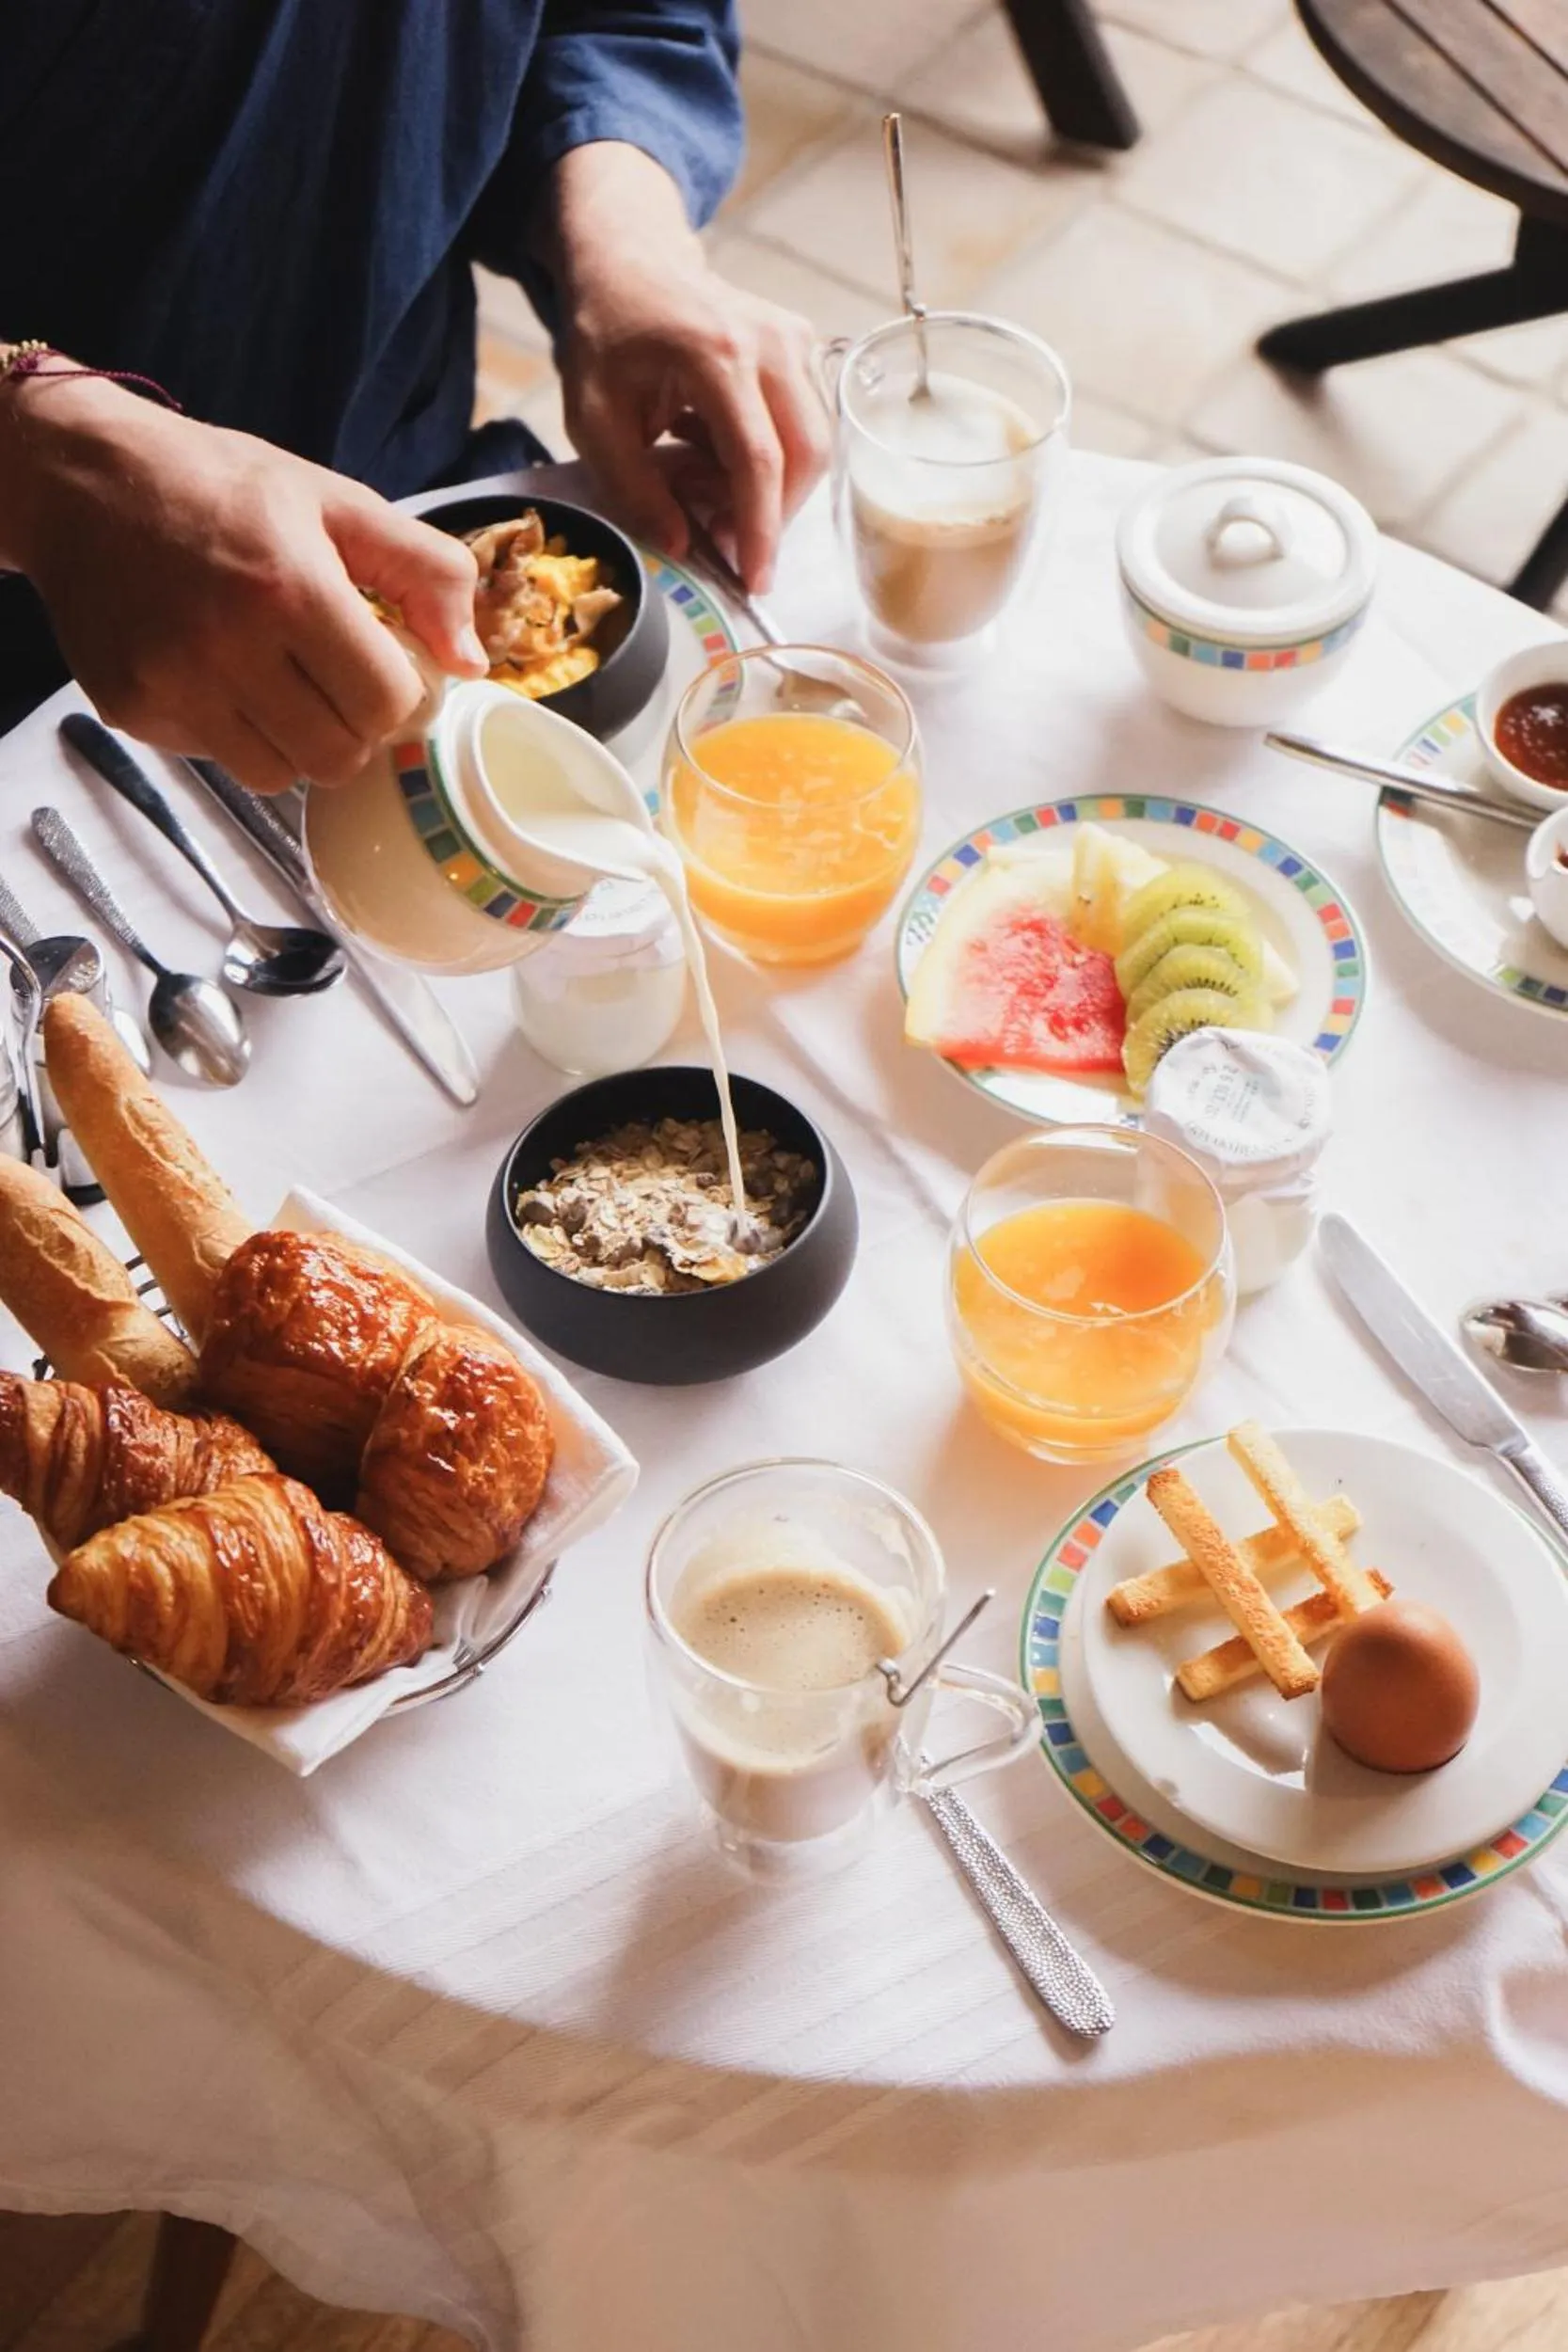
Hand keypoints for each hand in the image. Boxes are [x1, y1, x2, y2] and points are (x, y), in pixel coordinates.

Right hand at [0, 376, 487, 791]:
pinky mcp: (133, 710)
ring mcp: (173, 686)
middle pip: (337, 756)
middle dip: (354, 726)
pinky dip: (237, 734)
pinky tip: (223, 676)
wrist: (82, 481)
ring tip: (283, 682)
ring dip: (298, 741)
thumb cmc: (218, 486)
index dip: (402, 696)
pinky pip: (219, 760)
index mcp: (290, 589)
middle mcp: (226, 647)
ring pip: (280, 776)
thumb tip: (470, 663)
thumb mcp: (336, 502)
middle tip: (338, 681)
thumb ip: (425, 574)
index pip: (385, 705)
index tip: (388, 668)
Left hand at [549, 145, 829, 591]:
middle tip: (723, 540)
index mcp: (716, 354)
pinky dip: (770, 457)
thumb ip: (635, 487)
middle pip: (804, 455)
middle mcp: (771, 343)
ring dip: (770, 488)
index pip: (758, 459)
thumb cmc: (607, 335)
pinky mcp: (802, 345)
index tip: (755, 580)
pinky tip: (719, 454)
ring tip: (707, 487)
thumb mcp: (594, 418)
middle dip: (773, 514)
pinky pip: (804, 423)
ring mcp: (794, 339)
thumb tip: (683, 546)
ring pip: (813, 443)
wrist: (630, 262)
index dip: (759, 528)